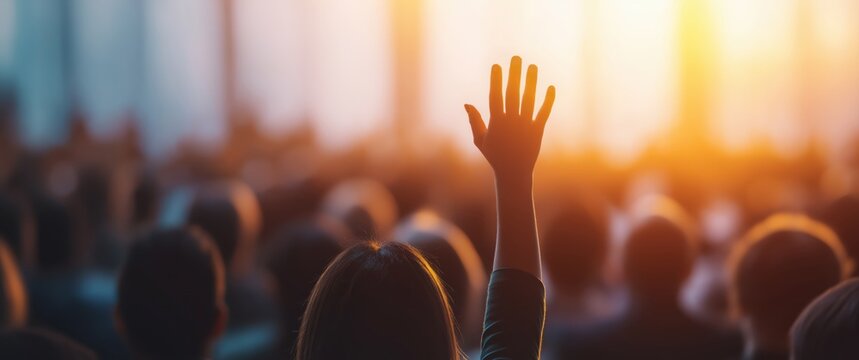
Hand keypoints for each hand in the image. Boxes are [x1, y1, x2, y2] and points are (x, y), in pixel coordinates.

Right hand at [465, 56, 554, 180]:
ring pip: (529, 99)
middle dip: (514, 74)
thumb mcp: (480, 140)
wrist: (513, 173)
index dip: (496, 80)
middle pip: (513, 93)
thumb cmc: (494, 156)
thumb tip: (466, 104)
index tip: (497, 65)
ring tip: (532, 66)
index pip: (496, 96)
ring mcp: (525, 125)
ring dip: (531, 82)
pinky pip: (543, 112)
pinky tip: (550, 87)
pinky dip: (548, 100)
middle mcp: (511, 121)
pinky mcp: (538, 131)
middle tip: (517, 58)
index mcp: (496, 122)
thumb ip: (475, 121)